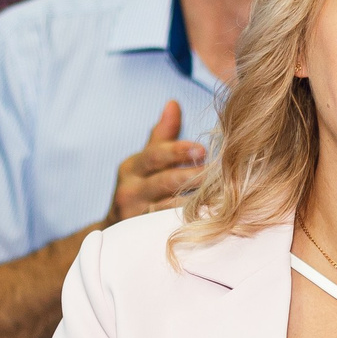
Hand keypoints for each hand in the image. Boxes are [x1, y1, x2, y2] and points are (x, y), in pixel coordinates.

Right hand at [103, 101, 206, 226]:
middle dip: (191, 176)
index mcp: (132, 167)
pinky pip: (167, 227)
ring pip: (167, 207)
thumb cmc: (140, 187)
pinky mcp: (142, 234)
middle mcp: (130, 190)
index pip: (155, 155)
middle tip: (217, 172)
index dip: (177, 151)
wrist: (115, 229)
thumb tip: (173, 103)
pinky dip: (188, 221)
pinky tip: (208, 217)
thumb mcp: (145, 160)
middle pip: (163, 181)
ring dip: (194, 201)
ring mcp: (135, 215)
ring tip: (220, 195)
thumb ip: (162, 134)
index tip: (201, 149)